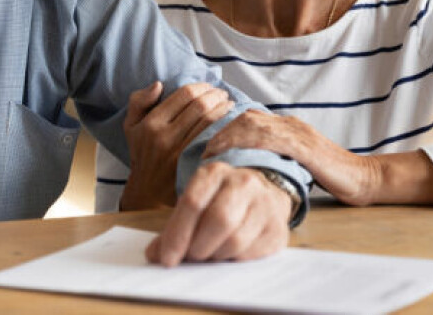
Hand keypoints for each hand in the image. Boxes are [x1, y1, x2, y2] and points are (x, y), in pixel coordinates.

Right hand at [120, 82, 232, 209]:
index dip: (201, 86)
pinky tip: (230, 122)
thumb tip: (159, 85)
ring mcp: (181, 152)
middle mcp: (165, 137)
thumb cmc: (143, 154)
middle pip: (200, 106)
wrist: (148, 192)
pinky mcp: (194, 164)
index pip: (184, 95)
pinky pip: (214, 139)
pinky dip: (225, 127)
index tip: (208, 87)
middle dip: (215, 95)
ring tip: (229, 104)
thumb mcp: (131, 126)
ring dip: (224, 108)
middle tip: (222, 93)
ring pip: (210, 122)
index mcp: (151, 124)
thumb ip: (139, 101)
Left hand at [146, 163, 291, 266]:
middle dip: (199, 247)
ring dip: (216, 256)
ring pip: (236, 240)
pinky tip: (229, 254)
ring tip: (210, 254)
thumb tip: (154, 255)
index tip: (167, 259)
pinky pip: (252, 253)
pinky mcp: (278, 227)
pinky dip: (234, 260)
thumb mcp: (196, 203)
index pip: (193, 203)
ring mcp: (264, 203)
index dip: (177, 235)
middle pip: (218, 220)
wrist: (263, 194)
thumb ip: (174, 227)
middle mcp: (242, 182)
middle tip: (192, 257)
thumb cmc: (220, 201)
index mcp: (214, 173)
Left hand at [203, 109, 377, 205]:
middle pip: (246, 117)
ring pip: (254, 124)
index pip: (247, 118)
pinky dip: (250, 144)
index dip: (224, 128)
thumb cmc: (331, 175)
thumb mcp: (297, 161)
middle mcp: (290, 124)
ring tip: (213, 154)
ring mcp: (299, 133)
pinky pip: (272, 139)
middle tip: (203, 150)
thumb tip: (245, 166)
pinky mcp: (306, 147)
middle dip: (220, 131)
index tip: (207, 145)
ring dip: (229, 137)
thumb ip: (275, 157)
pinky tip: (237, 154)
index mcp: (287, 126)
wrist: (366, 178)